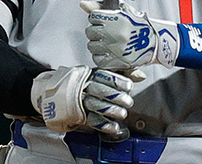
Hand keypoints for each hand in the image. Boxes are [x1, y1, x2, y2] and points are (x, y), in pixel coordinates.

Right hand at [30, 66, 144, 137]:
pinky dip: (104, 124)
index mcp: (92, 74)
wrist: (60, 92)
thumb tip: (140, 75)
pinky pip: (91, 120)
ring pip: (95, 105)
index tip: (129, 86)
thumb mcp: (104, 74)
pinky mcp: (79, 113)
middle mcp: (85, 86)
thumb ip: (123, 73)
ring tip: (122, 114)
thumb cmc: (89, 82)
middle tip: (128, 101)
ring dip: (111, 111)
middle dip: (116, 97)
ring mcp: (80, 100)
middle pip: (100, 90)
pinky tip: (114, 127)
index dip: (118, 81)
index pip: (104, 75)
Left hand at [81, 1, 179, 68]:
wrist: (156, 42)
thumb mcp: (123, 9)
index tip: (103, 21)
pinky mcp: (115, 61)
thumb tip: (83, 4)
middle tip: (106, 33)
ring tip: (108, 43)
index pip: (92, 16)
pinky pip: (98, 59)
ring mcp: (113, 48)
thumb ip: (101, 5)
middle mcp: (112, 33)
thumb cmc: (141, 26)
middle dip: (96, 32)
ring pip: (92, 46)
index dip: (97, 19)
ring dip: (98, 45)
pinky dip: (101, 57)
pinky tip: (108, 52)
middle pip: (90, 32)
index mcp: (114, 18)